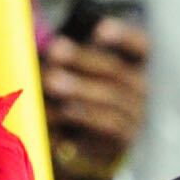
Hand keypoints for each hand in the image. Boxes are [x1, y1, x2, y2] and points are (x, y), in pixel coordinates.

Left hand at [38, 16, 150, 179]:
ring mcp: (133, 119)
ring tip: (50, 80)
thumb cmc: (79, 99)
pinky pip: (102, 130)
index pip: (140, 46)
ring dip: (79, 88)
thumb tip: (39, 43)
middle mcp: (139, 92)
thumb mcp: (77, 75)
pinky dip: (81, 118)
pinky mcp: (120, 143)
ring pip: (110, 101)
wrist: (86, 149)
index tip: (97, 30)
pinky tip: (60, 112)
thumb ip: (67, 57)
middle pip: (117, 72)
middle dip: (83, 60)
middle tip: (54, 50)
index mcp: (134, 67)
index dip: (123, 36)